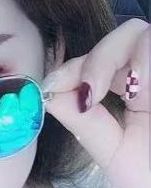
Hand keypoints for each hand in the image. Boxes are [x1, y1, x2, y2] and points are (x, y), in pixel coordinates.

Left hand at [41, 18, 150, 187]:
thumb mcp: (114, 155)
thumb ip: (84, 124)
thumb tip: (47, 95)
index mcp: (135, 93)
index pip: (99, 62)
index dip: (73, 67)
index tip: (52, 85)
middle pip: (121, 38)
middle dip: (97, 60)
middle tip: (90, 93)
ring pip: (140, 33)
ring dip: (120, 58)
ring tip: (128, 93)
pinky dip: (145, 61)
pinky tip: (143, 90)